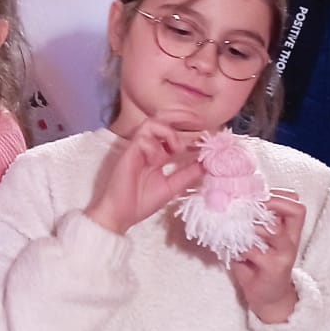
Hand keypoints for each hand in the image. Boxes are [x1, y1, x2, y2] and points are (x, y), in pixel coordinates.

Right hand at [86, 114, 201, 234]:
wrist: (121, 215)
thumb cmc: (141, 202)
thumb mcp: (172, 187)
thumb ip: (188, 174)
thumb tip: (208, 164)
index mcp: (157, 154)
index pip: (172, 132)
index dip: (188, 127)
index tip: (206, 132)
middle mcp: (148, 148)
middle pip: (161, 119)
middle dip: (180, 115)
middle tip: (197, 121)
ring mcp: (137, 149)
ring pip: (151, 123)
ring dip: (168, 132)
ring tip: (176, 149)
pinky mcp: (128, 153)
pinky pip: (142, 139)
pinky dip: (154, 147)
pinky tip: (156, 162)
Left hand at [232, 193, 304, 323]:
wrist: (267, 297)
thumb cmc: (258, 265)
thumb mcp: (257, 240)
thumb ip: (252, 223)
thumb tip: (231, 199)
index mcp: (289, 231)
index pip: (296, 206)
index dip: (279, 196)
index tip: (255, 197)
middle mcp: (291, 240)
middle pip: (294, 211)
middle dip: (267, 204)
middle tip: (244, 207)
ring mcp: (284, 254)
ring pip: (272, 228)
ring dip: (249, 225)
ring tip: (234, 228)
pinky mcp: (274, 267)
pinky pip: (254, 249)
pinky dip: (239, 246)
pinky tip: (231, 249)